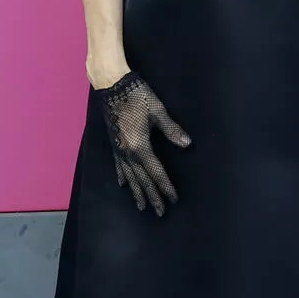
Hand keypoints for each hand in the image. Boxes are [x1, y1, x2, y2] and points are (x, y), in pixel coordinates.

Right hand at [96, 72, 190, 214]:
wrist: (112, 85)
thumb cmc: (137, 96)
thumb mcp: (157, 111)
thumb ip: (172, 129)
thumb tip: (187, 144)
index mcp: (140, 147)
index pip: (156, 172)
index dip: (165, 186)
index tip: (173, 199)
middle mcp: (128, 153)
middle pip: (142, 179)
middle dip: (152, 196)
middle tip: (160, 212)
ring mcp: (119, 149)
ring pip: (130, 177)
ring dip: (138, 192)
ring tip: (142, 206)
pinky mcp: (114, 144)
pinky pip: (119, 166)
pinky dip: (123, 177)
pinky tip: (123, 185)